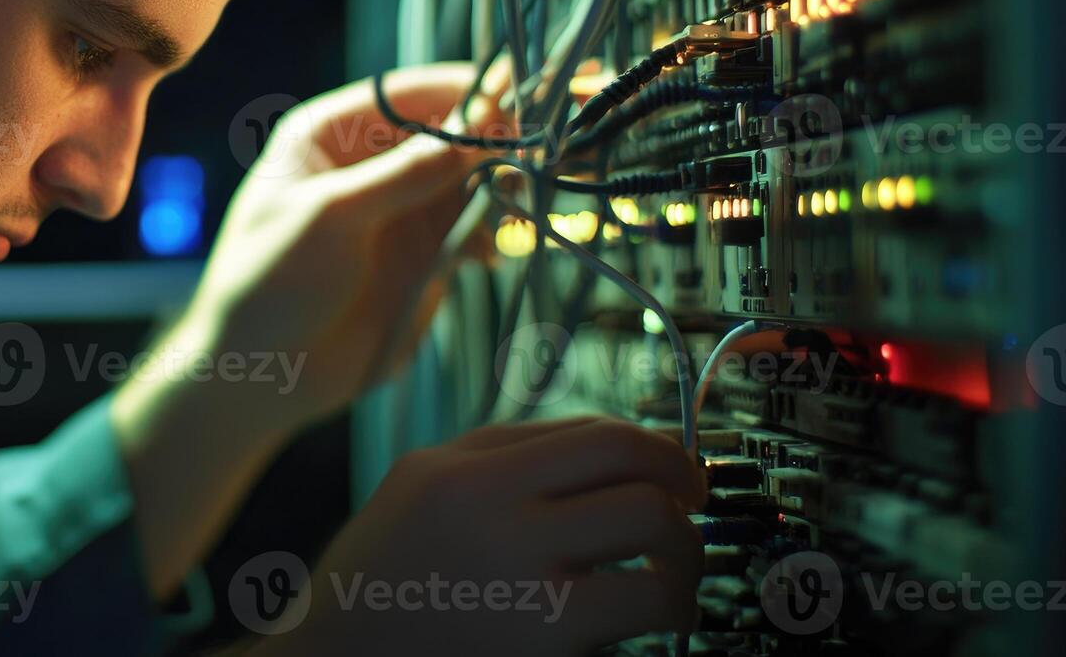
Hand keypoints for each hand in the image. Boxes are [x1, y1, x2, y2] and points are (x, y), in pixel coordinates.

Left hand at [169, 61, 513, 433]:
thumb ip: (407, 174)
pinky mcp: (423, 257)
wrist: (261, 375)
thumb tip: (482, 125)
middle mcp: (371, 163)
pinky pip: (474, 228)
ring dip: (504, 186)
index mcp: (331, 133)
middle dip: (499, 137)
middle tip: (547, 146)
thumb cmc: (270, 283)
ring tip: (522, 204)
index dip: (468, 91)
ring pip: (471, 180)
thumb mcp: (331, 218)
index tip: (523, 94)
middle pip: (451, 132)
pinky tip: (498, 249)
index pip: (412, 94)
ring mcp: (400, 210)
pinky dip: (496, 231)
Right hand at [251, 417, 706, 656]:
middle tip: (690, 510)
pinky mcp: (544, 634)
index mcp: (458, 469)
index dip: (652, 445)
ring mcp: (517, 568)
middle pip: (627, 461)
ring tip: (676, 571)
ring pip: (651, 523)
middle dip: (682, 484)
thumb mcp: (415, 494)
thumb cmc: (375, 593)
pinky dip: (672, 605)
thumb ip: (493, 459)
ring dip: (685, 546)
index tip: (672, 468)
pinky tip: (661, 619)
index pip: (587, 430)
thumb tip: (598, 448)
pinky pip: (643, 600)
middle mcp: (488, 504)